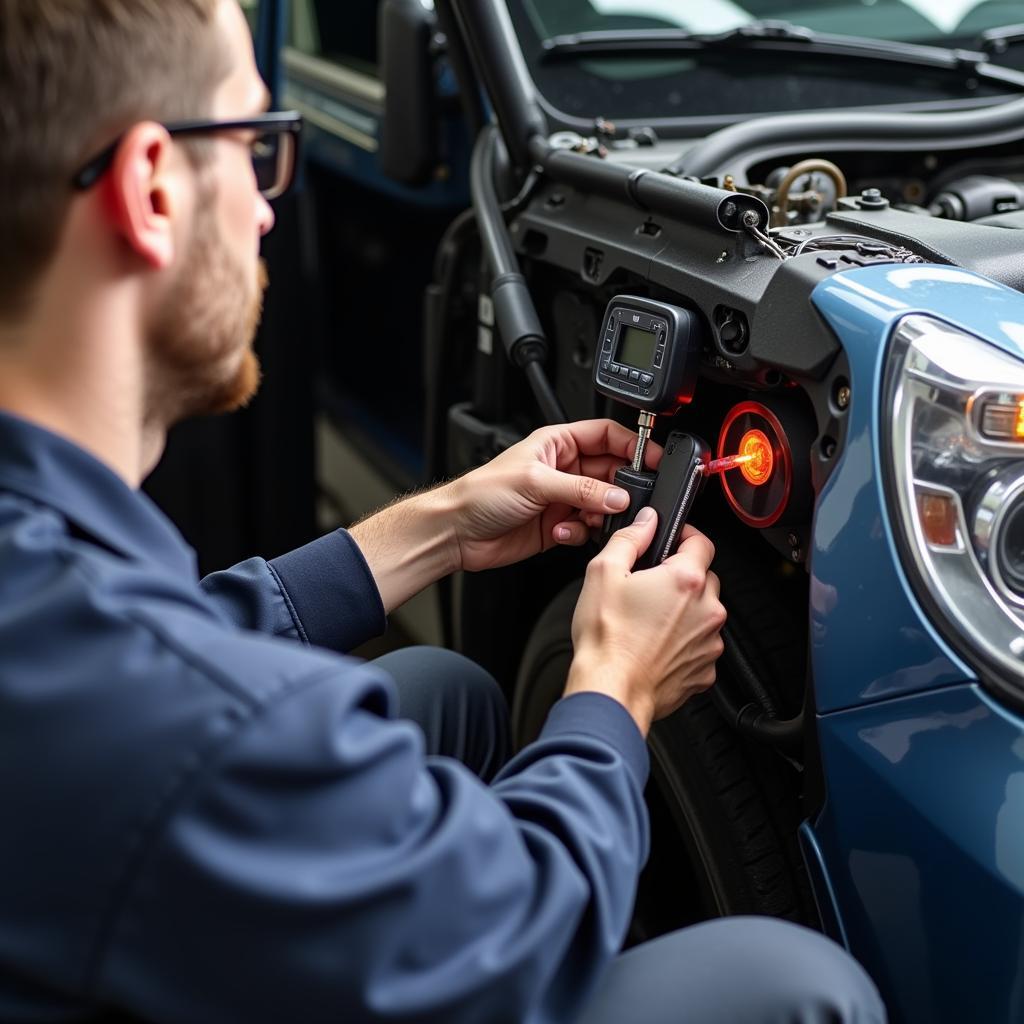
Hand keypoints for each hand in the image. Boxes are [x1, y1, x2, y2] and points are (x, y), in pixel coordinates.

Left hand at [449, 419, 662, 572]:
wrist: (458, 531)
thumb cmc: (482, 493)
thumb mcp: (536, 482)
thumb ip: (582, 489)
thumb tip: (619, 495)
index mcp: (558, 443)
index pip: (607, 435)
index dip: (633, 445)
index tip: (653, 460)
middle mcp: (564, 469)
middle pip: (612, 473)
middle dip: (621, 489)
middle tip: (627, 501)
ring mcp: (563, 498)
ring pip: (604, 503)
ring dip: (602, 515)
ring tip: (590, 519)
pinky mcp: (560, 525)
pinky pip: (588, 528)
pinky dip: (583, 533)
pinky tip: (564, 533)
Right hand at [565, 509, 725, 735]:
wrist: (610, 689)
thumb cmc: (606, 638)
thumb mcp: (603, 572)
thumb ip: (630, 538)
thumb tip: (646, 521)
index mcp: (686, 580)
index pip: (702, 542)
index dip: (685, 536)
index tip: (672, 541)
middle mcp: (707, 610)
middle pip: (705, 578)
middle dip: (682, 577)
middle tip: (650, 586)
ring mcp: (709, 642)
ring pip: (703, 613)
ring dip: (684, 611)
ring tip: (649, 621)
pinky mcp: (705, 670)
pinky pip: (700, 645)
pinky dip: (684, 642)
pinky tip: (655, 644)